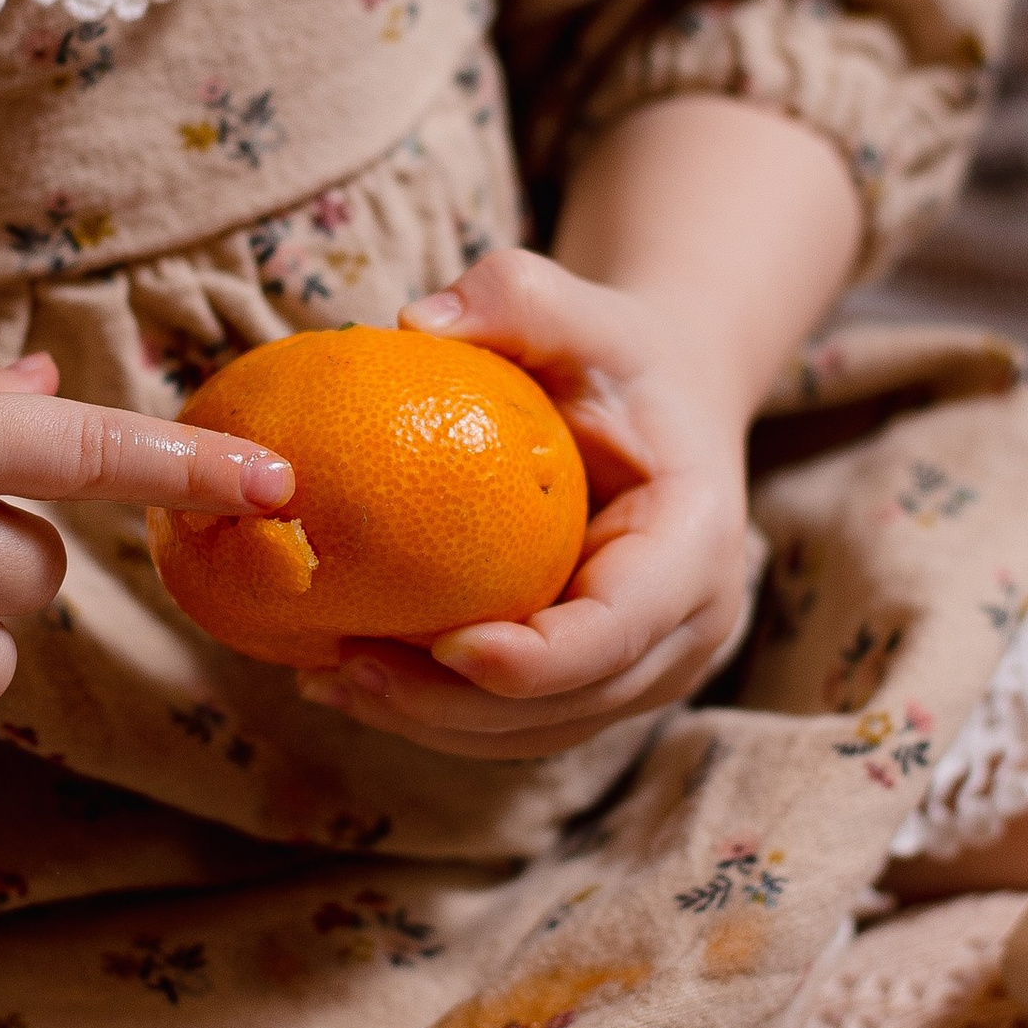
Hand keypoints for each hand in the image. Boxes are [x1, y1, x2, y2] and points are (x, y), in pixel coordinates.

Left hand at [298, 248, 754, 762]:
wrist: (663, 400)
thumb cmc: (613, 352)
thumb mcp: (579, 307)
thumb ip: (514, 296)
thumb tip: (416, 322)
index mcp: (697, 545)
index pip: (619, 629)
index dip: (536, 659)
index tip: (443, 646)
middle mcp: (690, 627)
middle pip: (570, 703)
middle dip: (455, 707)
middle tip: (345, 672)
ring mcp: (650, 667)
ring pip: (540, 732)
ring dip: (433, 723)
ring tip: (330, 684)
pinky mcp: (603, 684)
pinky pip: (520, 723)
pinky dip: (439, 715)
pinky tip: (351, 681)